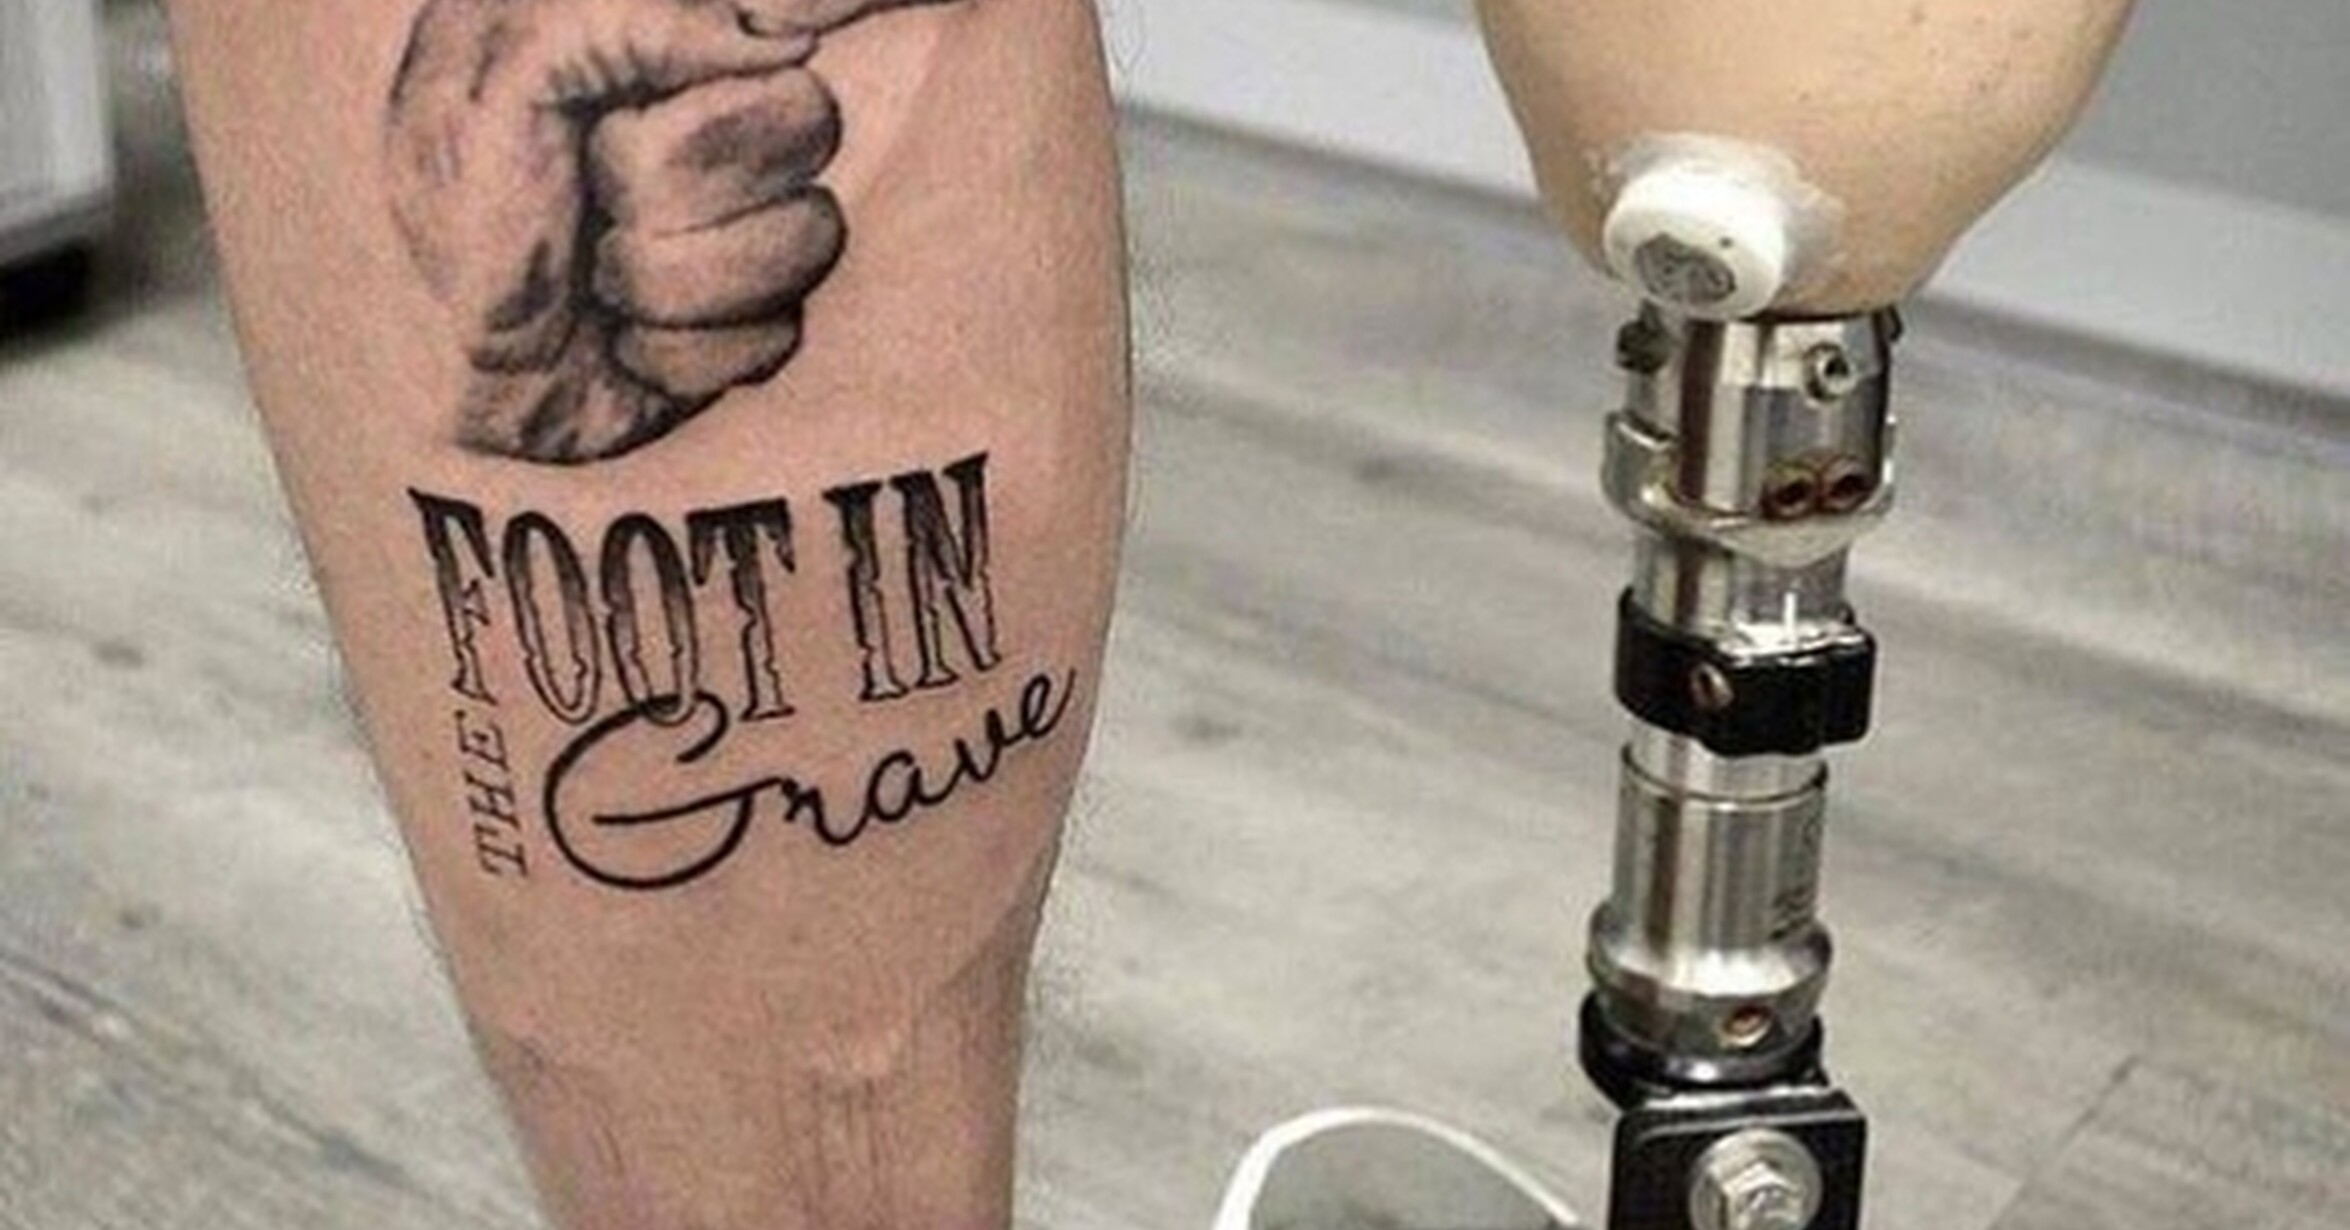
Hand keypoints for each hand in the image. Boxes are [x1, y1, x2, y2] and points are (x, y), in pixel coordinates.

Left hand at [386, 0, 953, 463]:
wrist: (437, 364)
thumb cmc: (462, 205)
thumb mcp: (501, 75)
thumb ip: (624, 20)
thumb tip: (770, 38)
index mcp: (679, 39)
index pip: (811, 3)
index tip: (782, 39)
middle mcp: (729, 118)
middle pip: (808, 121)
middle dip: (670, 179)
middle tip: (590, 194)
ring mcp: (753, 222)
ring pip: (806, 239)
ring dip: (666, 278)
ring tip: (596, 279)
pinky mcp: (759, 320)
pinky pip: (777, 336)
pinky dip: (677, 353)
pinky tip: (622, 339)